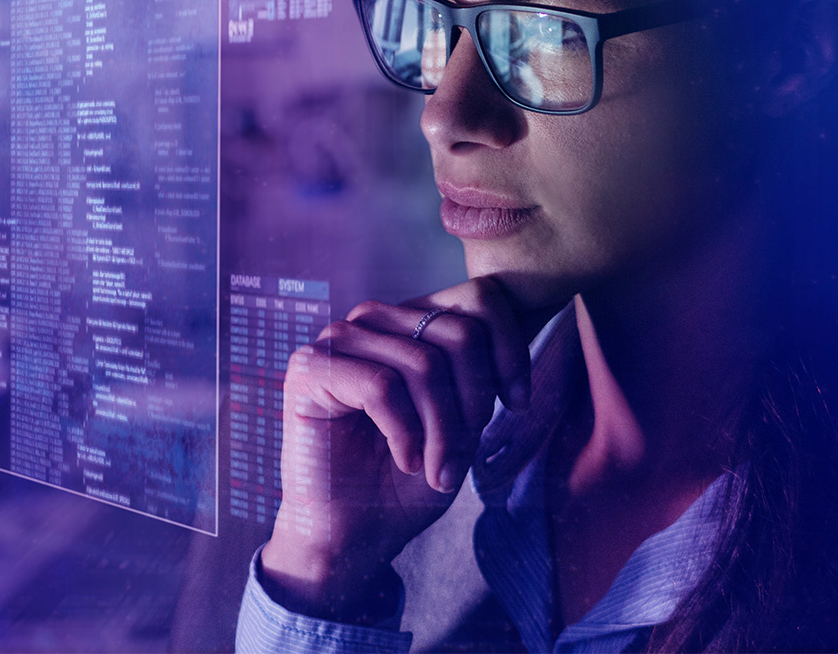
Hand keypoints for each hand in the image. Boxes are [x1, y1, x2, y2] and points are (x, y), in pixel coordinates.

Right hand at [258, 276, 530, 623]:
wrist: (352, 537)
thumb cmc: (406, 482)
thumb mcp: (463, 422)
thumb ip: (482, 372)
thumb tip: (528, 325)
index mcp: (410, 321)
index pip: (479, 300)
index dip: (510, 352)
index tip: (518, 404)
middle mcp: (374, 320)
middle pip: (459, 333)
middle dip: (474, 402)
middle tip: (460, 455)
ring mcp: (338, 340)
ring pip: (424, 363)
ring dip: (443, 429)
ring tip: (437, 470)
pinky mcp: (308, 369)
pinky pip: (381, 387)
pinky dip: (404, 434)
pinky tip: (404, 462)